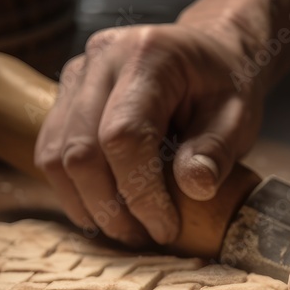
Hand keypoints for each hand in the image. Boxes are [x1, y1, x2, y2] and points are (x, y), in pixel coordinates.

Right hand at [35, 17, 265, 246]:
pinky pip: (51, 151)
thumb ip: (216, 150)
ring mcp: (77, 73)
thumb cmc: (226, 83)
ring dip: (87, 205)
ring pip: (56, 155)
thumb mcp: (238, 115)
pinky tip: (105, 209)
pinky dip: (74, 190)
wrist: (210, 52)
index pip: (124, 136)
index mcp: (149, 55)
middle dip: (110, 207)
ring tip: (126, 230)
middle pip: (81, 150)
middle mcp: (102, 57)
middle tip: (144, 238)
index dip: (140, 192)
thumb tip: (194, 188)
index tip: (166, 228)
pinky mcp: (65, 94)